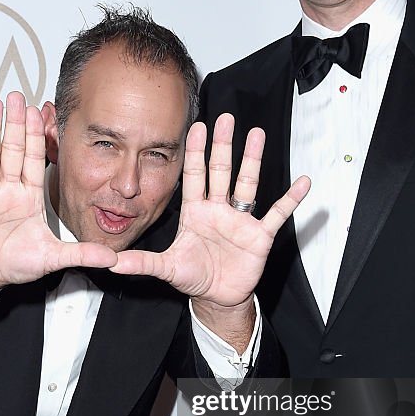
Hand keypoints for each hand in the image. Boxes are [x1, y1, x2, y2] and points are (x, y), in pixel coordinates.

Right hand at [0, 91, 116, 291]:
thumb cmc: (16, 263)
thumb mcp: (52, 257)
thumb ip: (81, 254)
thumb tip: (112, 257)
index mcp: (29, 196)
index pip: (35, 160)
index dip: (37, 136)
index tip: (40, 112)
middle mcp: (7, 189)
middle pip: (12, 150)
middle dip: (15, 124)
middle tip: (17, 97)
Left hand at [111, 113, 309, 305]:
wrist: (217, 297)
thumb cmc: (194, 276)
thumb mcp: (166, 268)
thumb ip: (142, 262)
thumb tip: (112, 263)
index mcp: (196, 212)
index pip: (195, 175)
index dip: (196, 153)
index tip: (197, 127)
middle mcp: (219, 209)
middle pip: (221, 171)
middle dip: (223, 145)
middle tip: (226, 118)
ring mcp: (240, 220)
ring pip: (247, 184)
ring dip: (253, 160)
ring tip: (258, 135)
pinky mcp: (260, 236)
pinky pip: (277, 213)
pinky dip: (290, 199)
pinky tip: (302, 183)